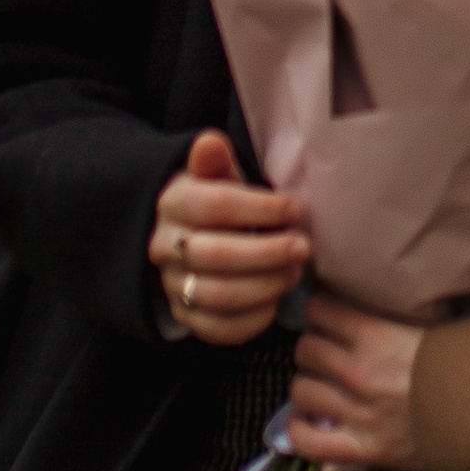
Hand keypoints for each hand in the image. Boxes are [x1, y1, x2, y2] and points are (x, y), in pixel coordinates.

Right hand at [149, 131, 310, 344]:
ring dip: (265, 286)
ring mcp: (173, 284)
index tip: (295, 209)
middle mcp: (165, 246)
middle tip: (303, 246)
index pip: (215, 205)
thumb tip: (209, 142)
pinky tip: (275, 302)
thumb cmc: (218, 204)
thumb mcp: (218, 176)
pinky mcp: (186, 317)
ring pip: (217, 294)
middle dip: (267, 253)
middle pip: (215, 254)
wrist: (187, 240)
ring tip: (295, 273)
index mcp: (174, 203)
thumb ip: (217, 162)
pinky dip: (252, 320)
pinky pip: (217, 329)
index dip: (261, 209)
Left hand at [288, 289, 425, 470]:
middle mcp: (362, 372)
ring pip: (302, 390)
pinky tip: (303, 423)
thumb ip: (400, 321)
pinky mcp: (366, 449)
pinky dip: (300, 433)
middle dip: (313, 347)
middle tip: (325, 353)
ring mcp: (360, 413)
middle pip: (306, 349)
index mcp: (379, 335)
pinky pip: (311, 443)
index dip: (319, 310)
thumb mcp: (439, 328)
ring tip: (320, 386)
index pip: (321, 311)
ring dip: (309, 386)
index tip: (324, 314)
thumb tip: (367, 313)